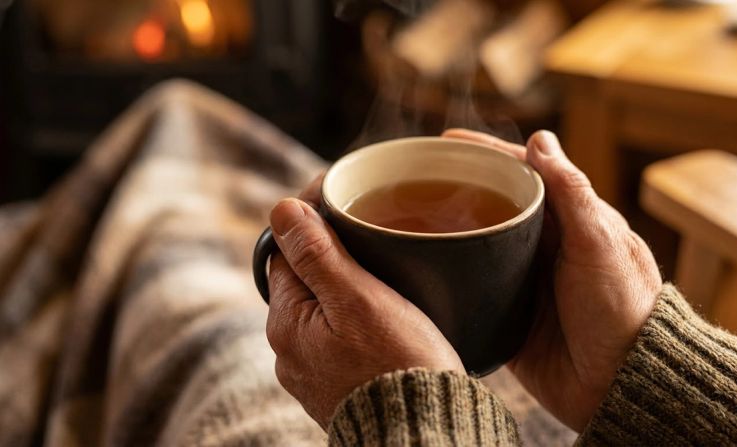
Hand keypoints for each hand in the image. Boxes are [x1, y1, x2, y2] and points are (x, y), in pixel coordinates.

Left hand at [265, 177, 464, 428]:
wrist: (424, 434)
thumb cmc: (397, 365)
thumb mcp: (358, 299)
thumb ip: (317, 254)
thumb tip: (281, 209)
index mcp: (286, 324)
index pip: (286, 253)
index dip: (311, 222)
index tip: (341, 202)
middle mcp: (290, 352)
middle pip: (304, 283)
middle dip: (331, 256)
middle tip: (371, 234)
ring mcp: (314, 375)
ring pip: (325, 313)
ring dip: (346, 291)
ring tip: (384, 276)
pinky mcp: (339, 390)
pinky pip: (341, 342)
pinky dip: (357, 324)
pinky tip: (385, 321)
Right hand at [442, 129, 661, 431]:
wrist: (619, 385)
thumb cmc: (623, 310)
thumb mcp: (600, 243)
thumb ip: (571, 193)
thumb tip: (540, 139)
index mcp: (569, 220)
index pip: (522, 174)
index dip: (486, 154)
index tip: (447, 141)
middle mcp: (543, 246)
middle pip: (492, 204)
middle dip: (456, 188)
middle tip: (412, 177)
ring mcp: (522, 280)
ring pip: (476, 243)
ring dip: (445, 229)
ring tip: (403, 217)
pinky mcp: (506, 314)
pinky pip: (470, 287)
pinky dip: (445, 275)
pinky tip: (417, 267)